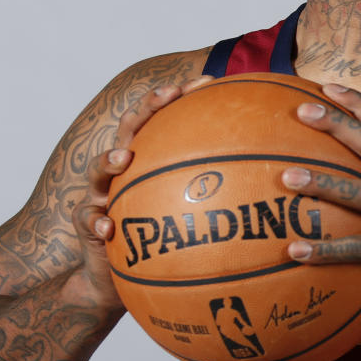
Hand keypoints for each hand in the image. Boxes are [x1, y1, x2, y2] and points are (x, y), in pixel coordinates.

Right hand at [71, 76, 213, 307]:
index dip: (182, 96)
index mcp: (149, 159)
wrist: (116, 280)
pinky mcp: (88, 224)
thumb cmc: (163, 242)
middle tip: (169, 94)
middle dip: (148, 107)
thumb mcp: (195, 216)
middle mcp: (123, 171)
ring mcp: (101, 194)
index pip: (164, 118)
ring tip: (124, 158)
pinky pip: (87, 219)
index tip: (207, 80)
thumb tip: (273, 176)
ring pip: (99, 170)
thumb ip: (222, 193)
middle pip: (130, 129)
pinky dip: (96, 221)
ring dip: (109, 160)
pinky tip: (109, 225)